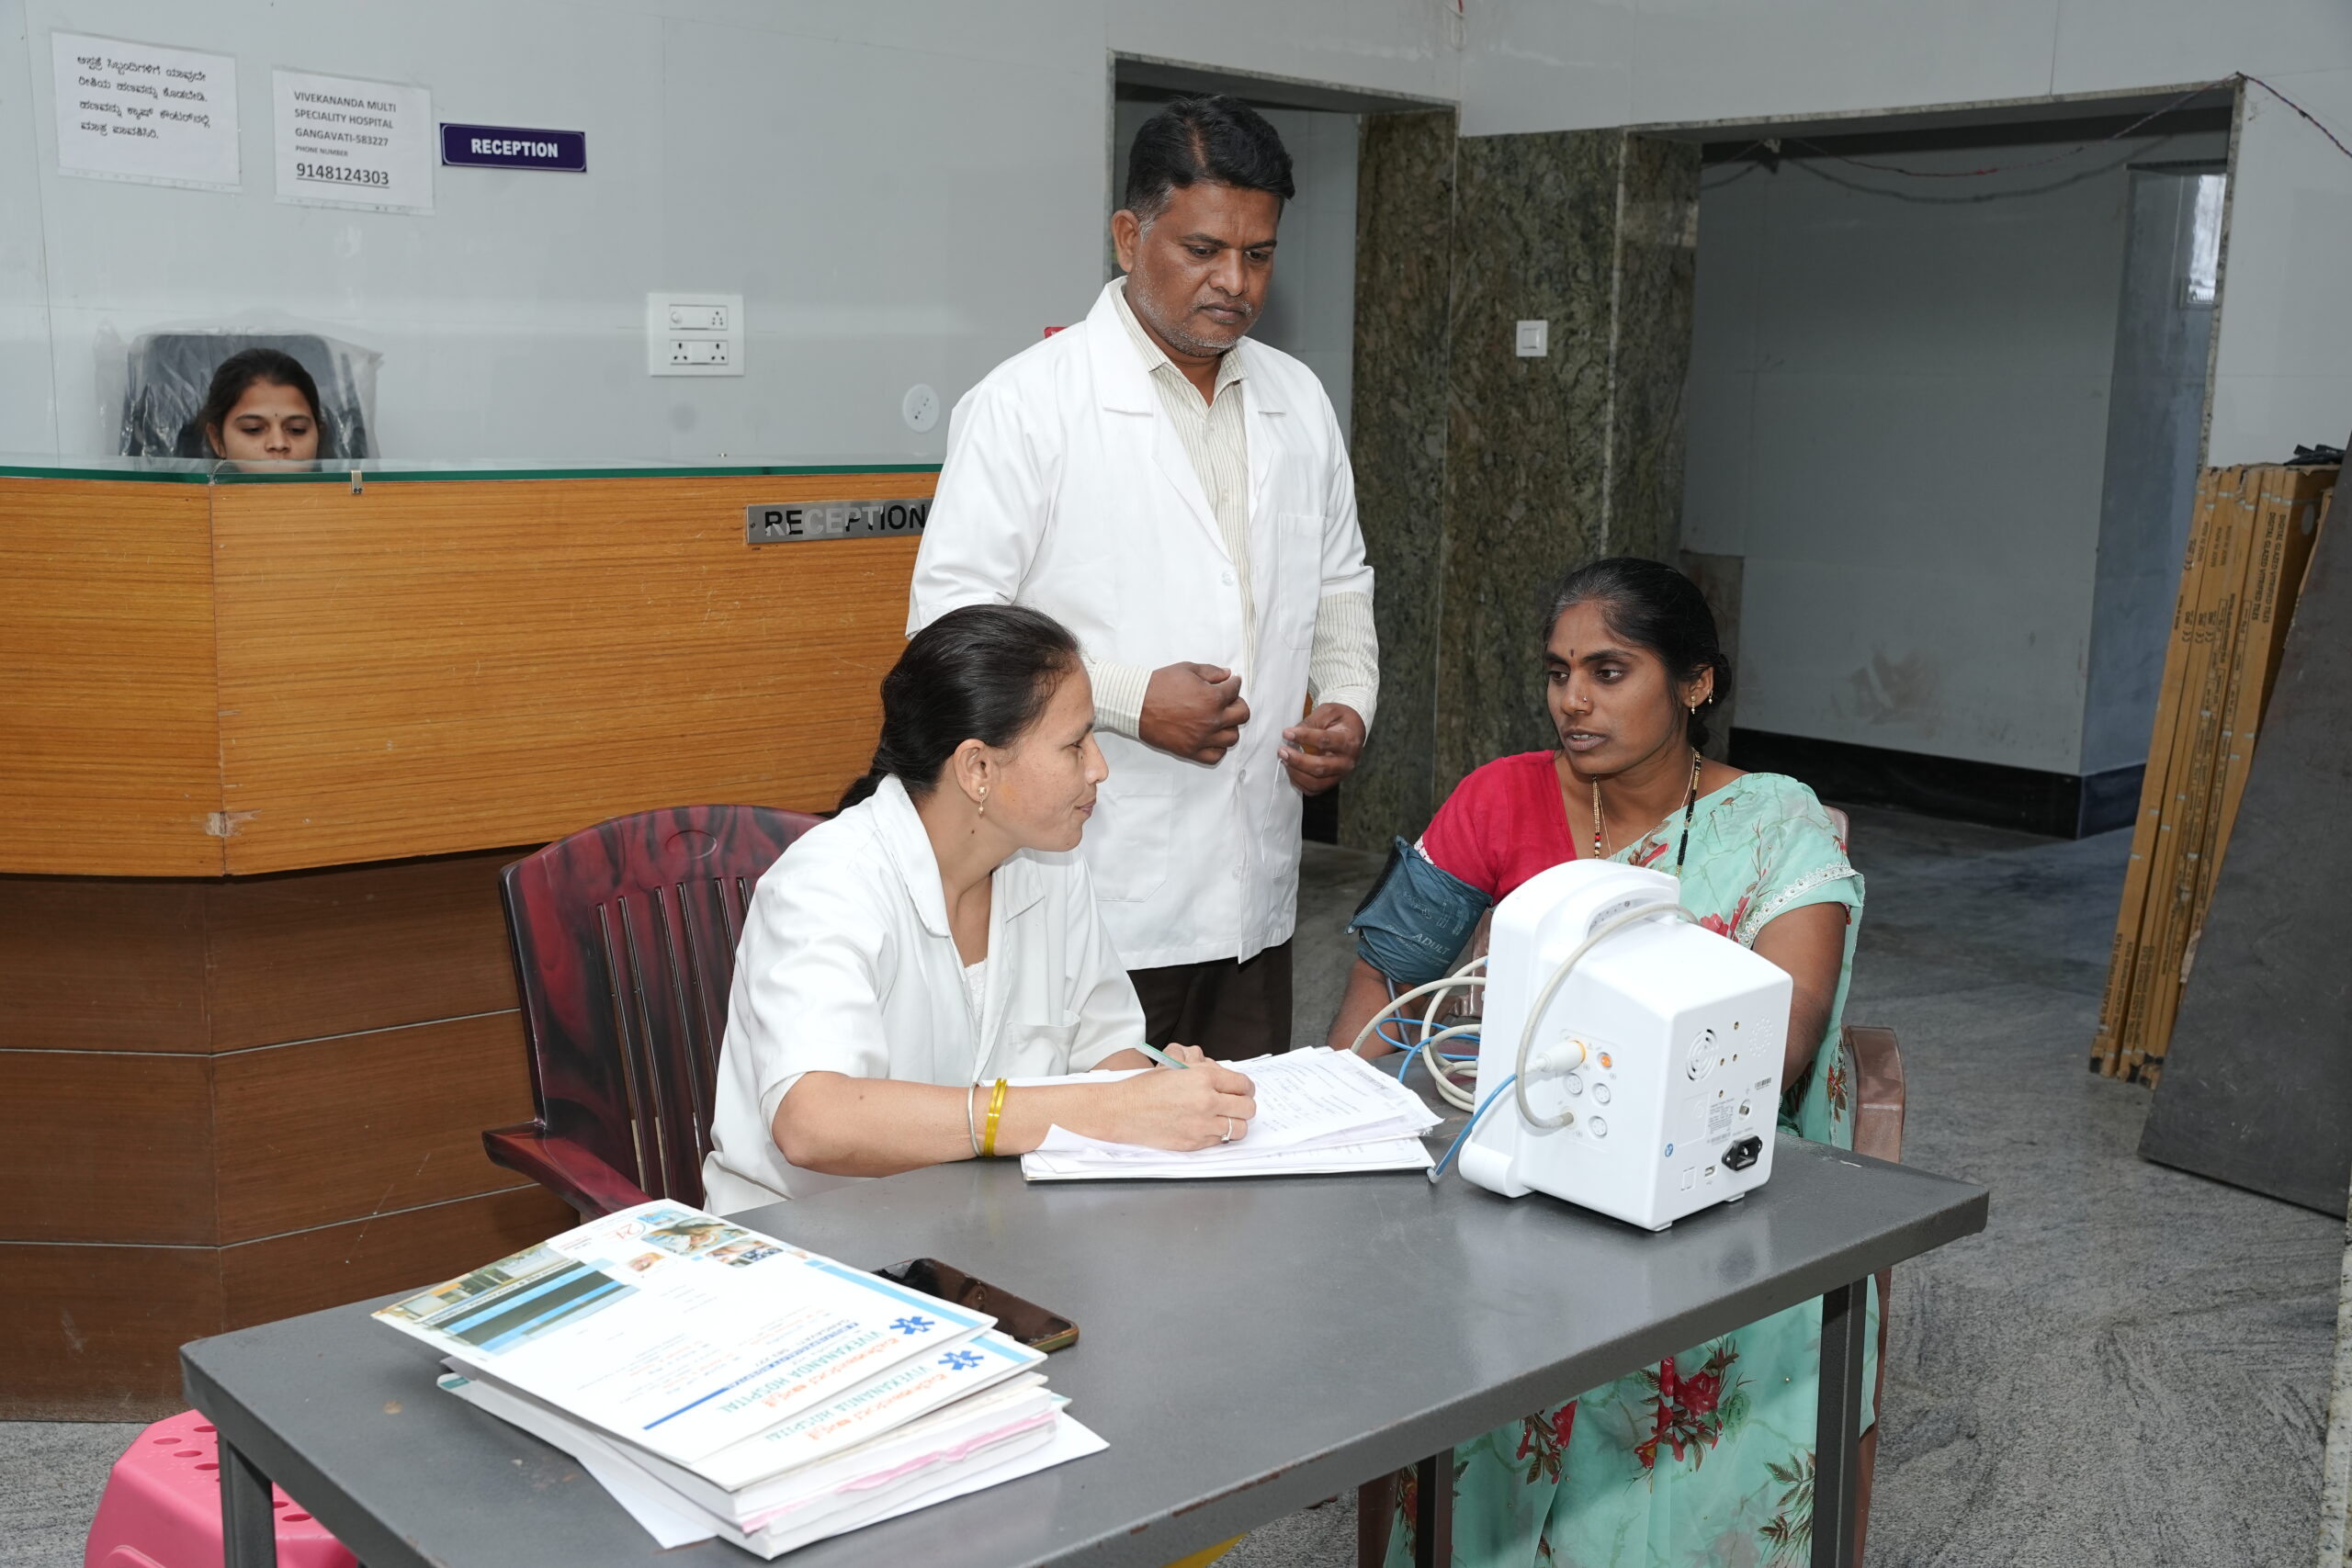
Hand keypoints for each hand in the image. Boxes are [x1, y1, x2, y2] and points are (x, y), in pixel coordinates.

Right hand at [1102, 1050, 1256, 1149]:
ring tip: (1223, 1119)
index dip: (1246, 1088)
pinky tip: (1205, 1128)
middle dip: (1244, 1106)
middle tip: (1235, 1105)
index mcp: (1204, 1077)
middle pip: (1248, 1108)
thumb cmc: (1145, 1088)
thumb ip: (1204, 1070)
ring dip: (1234, 1123)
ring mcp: (1202, 1124)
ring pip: (1239, 1128)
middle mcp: (1207, 1100)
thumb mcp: (1177, 1067)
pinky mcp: (1194, 1142)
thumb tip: (1224, 1076)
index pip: (1244, 1084)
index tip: (1243, 1091)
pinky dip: (1217, 1136)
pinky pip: (1220, 1141)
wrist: (1123, 1110)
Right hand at [1140, 662, 1249, 763]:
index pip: (1235, 690)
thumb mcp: (1187, 669)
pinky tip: (1213, 738)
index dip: (1234, 683)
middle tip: (1229, 701)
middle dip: (1237, 704)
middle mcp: (1212, 720)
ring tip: (1220, 720)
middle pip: (1242, 715)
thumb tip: (1227, 675)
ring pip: (1232, 737)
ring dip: (1230, 726)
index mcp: (1213, 698)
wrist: (1135, 704)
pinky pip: (1216, 756)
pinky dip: (1218, 747)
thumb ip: (1211, 672)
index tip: (1231, 683)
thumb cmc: (1159, 685)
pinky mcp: (1191, 751)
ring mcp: (1202, 738)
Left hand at [1279, 703, 1365, 794]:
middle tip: (1282, 751)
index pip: (1325, 741)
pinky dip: (1299, 782)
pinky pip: (1314, 789)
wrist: (1353, 732)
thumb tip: (1292, 733)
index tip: (1286, 733)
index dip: (1304, 737)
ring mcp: (1341, 775)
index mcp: (1349, 741)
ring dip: (1296, 773)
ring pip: (1316, 782)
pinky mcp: (1333, 782)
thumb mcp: (1328, 712)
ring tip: (1284, 760)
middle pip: (1320, 767)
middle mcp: (1347, 762)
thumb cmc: (1340, 720)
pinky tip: (1291, 769)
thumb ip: (1311, 721)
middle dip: (1298, 760)